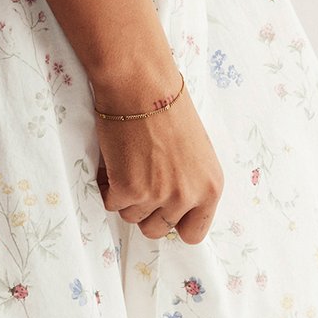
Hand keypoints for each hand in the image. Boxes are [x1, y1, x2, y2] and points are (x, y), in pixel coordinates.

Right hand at [94, 70, 223, 244]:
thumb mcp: (196, 151)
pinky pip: (110, 203)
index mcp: (210, 187)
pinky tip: (112, 162)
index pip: (194, 234)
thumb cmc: (167, 106)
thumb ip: (190, 182)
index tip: (161, 207)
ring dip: (124, 196)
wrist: (141, 84)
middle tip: (138, 181)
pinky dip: (106, 186)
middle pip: (157, 230)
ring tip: (125, 165)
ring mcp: (157, 195)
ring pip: (131, 217)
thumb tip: (172, 206)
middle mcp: (187, 196)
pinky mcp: (129, 189)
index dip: (174, 221)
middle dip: (144, 210)